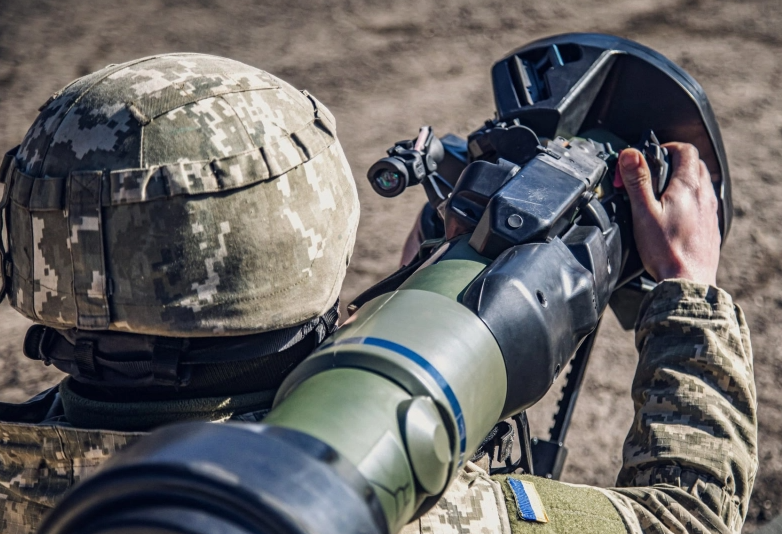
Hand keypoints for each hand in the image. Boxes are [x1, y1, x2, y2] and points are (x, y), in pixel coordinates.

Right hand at [618, 143, 720, 285]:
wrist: (687, 281)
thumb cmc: (665, 250)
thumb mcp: (643, 212)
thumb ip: (638, 181)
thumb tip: (630, 154)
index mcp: (688, 186)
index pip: (685, 150)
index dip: (667, 148)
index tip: (651, 157)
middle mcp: (704, 195)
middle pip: (695, 165)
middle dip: (673, 163)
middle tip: (652, 176)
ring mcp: (711, 212)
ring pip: (701, 184)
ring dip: (683, 181)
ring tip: (661, 196)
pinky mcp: (711, 227)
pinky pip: (704, 204)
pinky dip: (690, 201)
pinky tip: (674, 217)